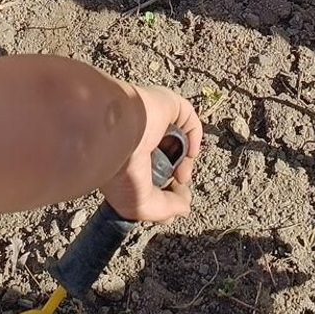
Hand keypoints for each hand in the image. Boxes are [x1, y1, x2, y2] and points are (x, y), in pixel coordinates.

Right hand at [102, 85, 202, 223]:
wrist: (120, 134)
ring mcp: (153, 121)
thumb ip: (166, 209)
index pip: (149, 176)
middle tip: (177, 187)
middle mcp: (138, 140)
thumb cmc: (122, 170)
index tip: (171, 205)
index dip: (165, 192)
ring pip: (178, 141)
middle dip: (175, 177)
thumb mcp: (141, 206)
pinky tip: (190, 153)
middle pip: (167, 160)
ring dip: (185, 162)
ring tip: (182, 175)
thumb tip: (185, 206)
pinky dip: (194, 138)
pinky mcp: (167, 104)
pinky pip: (188, 120)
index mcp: (125, 161)